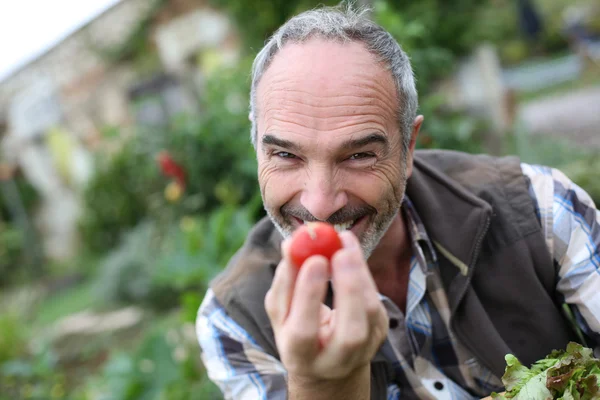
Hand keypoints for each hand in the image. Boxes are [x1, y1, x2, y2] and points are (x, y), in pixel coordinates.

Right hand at [264, 231, 388, 381]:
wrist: (328, 363)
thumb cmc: (298, 330)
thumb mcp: (282, 313)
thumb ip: (284, 281)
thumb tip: (291, 243)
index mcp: (300, 357)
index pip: (304, 332)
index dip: (310, 296)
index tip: (315, 260)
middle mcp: (336, 361)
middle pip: (350, 332)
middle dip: (348, 287)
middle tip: (341, 252)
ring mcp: (364, 350)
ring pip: (370, 313)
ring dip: (359, 273)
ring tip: (345, 242)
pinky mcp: (379, 333)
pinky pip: (376, 301)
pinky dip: (365, 274)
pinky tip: (351, 253)